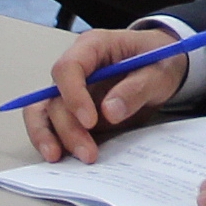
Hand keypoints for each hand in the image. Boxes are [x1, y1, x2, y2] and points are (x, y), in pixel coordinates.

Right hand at [22, 25, 183, 163]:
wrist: (162, 67)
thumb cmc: (159, 60)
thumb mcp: (159, 71)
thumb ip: (137, 88)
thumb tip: (109, 111)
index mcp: (94, 46)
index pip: (69, 67)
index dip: (74, 95)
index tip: (90, 121)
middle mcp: (75, 67)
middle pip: (54, 96)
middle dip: (67, 127)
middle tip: (88, 153)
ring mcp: (70, 90)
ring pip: (43, 112)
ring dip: (50, 137)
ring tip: (61, 159)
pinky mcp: (72, 110)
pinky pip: (51, 125)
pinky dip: (52, 140)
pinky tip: (60, 158)